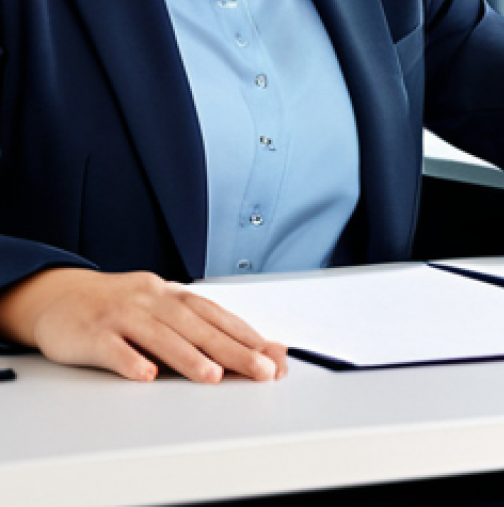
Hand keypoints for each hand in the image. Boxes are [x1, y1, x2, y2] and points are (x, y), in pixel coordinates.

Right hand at [0, 268, 287, 382]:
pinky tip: (145, 375)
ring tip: (213, 376)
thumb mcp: (161, 310)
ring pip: (160, 336)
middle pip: (198, 326)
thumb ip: (199, 328)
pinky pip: (113, 348)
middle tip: (261, 370)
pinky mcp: (92, 333)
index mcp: (173, 295)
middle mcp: (153, 301)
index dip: (248, 336)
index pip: (218, 316)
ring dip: (188, 357)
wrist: (59, 295)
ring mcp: (122, 315)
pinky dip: (130, 361)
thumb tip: (250, 349)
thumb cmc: (121, 306)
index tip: (274, 357)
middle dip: (233, 349)